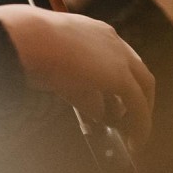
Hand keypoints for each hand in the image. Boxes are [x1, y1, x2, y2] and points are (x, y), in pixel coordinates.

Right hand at [0, 4, 154, 147]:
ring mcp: (119, 56)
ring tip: (134, 136)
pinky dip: (140, 124)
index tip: (114, 102)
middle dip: (137, 98)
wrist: (29, 38)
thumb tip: (96, 112)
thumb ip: (79, 89)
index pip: (116, 58)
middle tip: (131, 121)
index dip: (118, 82)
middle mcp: (112, 40)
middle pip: (137, 71)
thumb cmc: (31, 50)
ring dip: (140, 112)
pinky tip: (135, 141)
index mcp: (94, 32)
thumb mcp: (57, 70)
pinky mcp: (121, 76)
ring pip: (143, 86)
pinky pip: (138, 105)